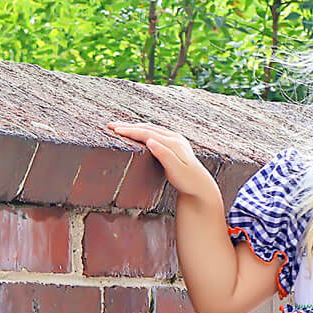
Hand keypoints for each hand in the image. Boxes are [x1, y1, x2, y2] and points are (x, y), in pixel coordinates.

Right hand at [107, 121, 221, 202]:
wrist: (201, 187)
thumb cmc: (188, 182)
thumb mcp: (176, 171)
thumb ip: (165, 156)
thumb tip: (150, 141)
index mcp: (173, 143)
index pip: (148, 133)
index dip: (131, 131)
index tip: (115, 130)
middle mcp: (175, 138)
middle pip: (148, 128)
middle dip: (129, 126)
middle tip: (111, 125)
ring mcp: (176, 139)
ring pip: (151, 129)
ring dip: (135, 127)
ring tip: (119, 127)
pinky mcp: (175, 143)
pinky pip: (156, 133)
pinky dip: (143, 131)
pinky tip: (136, 132)